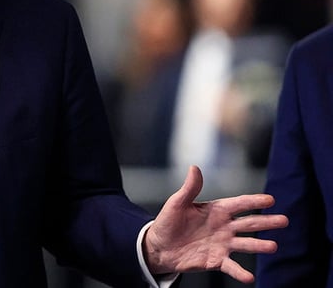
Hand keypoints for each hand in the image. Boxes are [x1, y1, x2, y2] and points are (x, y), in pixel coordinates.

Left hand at [144, 165, 287, 283]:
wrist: (159, 247)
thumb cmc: (168, 222)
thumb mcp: (177, 203)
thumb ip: (189, 188)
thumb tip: (194, 167)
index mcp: (216, 211)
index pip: (238, 204)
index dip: (253, 201)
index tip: (270, 199)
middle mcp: (224, 227)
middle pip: (249, 223)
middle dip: (267, 222)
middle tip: (284, 221)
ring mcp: (222, 244)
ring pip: (245, 244)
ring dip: (259, 246)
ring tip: (273, 246)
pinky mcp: (216, 261)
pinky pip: (231, 266)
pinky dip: (240, 272)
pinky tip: (249, 277)